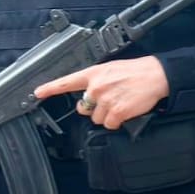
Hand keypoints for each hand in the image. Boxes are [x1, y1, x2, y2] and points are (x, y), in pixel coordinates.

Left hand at [34, 57, 170, 130]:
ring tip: (122, 102)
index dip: (50, 88)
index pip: (67, 82)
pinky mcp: (117, 112)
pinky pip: (109, 125)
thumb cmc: (137, 71)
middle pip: (83, 108)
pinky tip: (126, 110)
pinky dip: (118, 121)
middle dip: (93, 108)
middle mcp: (96, 87)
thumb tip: (89, 96)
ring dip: (108, 115)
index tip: (38, 92)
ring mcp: (106, 100)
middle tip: (110, 99)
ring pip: (97, 119)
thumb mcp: (112, 69)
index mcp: (94, 74)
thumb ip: (97, 81)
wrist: (157, 75)